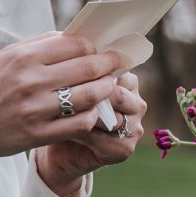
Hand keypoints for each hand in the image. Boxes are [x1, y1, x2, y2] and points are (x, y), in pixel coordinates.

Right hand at [0, 32, 130, 184]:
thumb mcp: (4, 57)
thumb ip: (39, 45)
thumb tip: (73, 36)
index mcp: (23, 57)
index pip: (76, 44)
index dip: (97, 45)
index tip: (107, 47)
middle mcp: (31, 81)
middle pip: (88, 67)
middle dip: (110, 64)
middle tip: (120, 64)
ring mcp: (36, 109)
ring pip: (90, 95)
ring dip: (106, 89)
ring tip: (111, 86)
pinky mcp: (38, 134)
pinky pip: (80, 123)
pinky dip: (93, 116)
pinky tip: (93, 111)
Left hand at [35, 69, 150, 195]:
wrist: (59, 148)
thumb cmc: (64, 109)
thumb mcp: (71, 84)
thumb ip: (79, 69)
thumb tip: (72, 48)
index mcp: (128, 82)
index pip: (118, 71)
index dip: (91, 73)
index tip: (66, 74)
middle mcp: (136, 103)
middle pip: (117, 94)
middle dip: (89, 96)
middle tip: (61, 96)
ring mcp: (134, 127)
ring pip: (111, 118)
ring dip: (83, 116)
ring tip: (60, 114)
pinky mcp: (125, 149)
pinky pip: (104, 139)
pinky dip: (82, 135)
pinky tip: (65, 131)